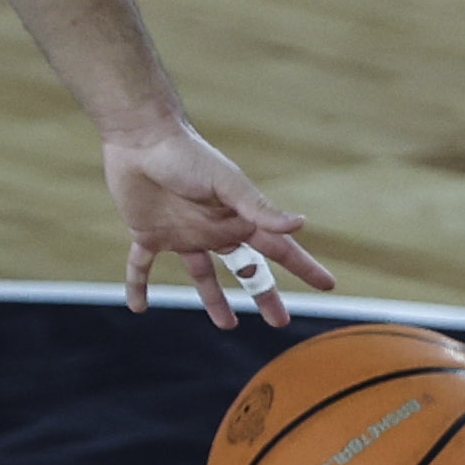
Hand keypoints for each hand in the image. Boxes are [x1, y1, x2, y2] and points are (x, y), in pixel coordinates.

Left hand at [104, 120, 335, 326]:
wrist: (141, 139)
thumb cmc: (187, 155)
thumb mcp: (226, 182)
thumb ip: (257, 206)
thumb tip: (299, 224)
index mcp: (238, 218)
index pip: (278, 250)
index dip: (303, 267)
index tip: (327, 285)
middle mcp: (215, 229)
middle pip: (245, 270)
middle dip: (264, 294)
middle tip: (280, 321)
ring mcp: (183, 233)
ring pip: (203, 275)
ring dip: (214, 300)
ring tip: (228, 326)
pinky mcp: (148, 234)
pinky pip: (142, 266)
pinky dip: (139, 285)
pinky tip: (138, 307)